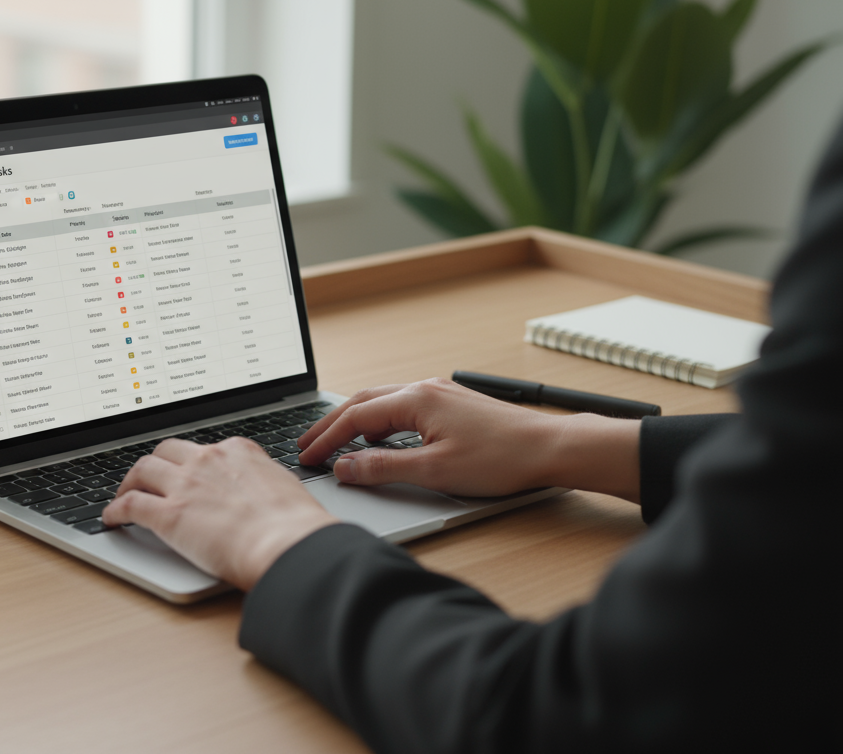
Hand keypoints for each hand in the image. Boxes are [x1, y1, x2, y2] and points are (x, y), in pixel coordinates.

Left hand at [102, 437, 339, 589]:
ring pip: (142, 470)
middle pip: (166, 450)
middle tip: (149, 478)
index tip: (186, 471)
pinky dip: (115, 510)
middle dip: (155, 463)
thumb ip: (264, 484)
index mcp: (238, 452)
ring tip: (124, 494)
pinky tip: (112, 519)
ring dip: (129, 482)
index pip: (204, 449)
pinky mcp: (169, 515)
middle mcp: (207, 461)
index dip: (190, 461)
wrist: (289, 544)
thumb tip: (262, 493)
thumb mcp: (284, 488)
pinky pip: (130, 505)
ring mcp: (185, 485)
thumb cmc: (296, 527)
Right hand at [297, 378, 640, 499]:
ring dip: (354, 421)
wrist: (552, 448)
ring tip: (333, 442)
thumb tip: (344, 467)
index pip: (355, 417)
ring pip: (382, 402)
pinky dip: (378, 421)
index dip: (326, 439)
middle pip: (363, 402)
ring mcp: (439, 393)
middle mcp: (424, 388)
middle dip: (331, 424)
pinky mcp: (452, 404)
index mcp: (415, 399)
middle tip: (306, 446)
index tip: (307, 458)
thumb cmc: (502, 458)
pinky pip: (402, 407)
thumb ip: (382, 468)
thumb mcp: (434, 470)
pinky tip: (378, 439)